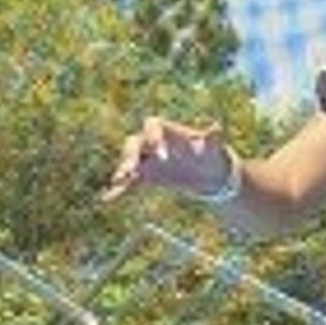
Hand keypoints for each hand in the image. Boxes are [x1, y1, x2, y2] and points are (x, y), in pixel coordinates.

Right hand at [104, 115, 233, 201]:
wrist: (210, 176)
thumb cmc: (212, 157)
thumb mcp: (215, 149)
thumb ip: (213, 139)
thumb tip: (216, 126)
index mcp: (169, 131)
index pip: (153, 126)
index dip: (154, 137)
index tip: (162, 155)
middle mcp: (154, 143)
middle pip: (135, 143)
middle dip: (132, 155)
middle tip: (133, 170)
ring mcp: (148, 160)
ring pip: (130, 162)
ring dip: (123, 170)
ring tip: (118, 181)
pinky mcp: (146, 176)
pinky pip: (130, 182)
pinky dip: (120, 190)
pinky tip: (108, 199)